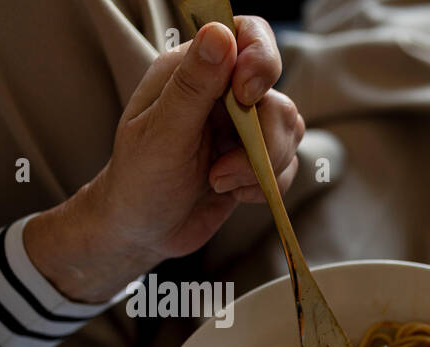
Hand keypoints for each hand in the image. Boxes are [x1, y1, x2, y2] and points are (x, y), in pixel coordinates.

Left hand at [24, 17, 304, 302]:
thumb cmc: (140, 180)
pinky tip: (233, 193)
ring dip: (262, 168)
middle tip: (224, 169)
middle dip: (263, 141)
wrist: (144, 231)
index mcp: (192, 71)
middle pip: (277, 95)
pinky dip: (267, 186)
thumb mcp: (162, 133)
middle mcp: (223, 93)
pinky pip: (288, 164)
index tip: (247, 95)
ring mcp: (243, 127)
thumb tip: (220, 33)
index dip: (260, 58)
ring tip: (221, 183)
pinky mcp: (257, 158)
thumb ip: (193, 84)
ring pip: (289, 131)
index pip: (246, 35)